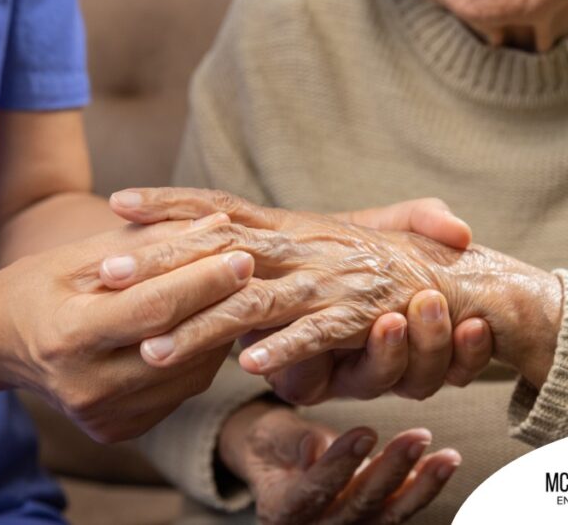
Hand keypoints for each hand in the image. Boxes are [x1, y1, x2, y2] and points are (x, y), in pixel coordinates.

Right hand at [0, 214, 251, 442]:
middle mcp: (86, 387)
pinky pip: (180, 392)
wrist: (0, 343)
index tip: (241, 252)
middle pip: (178, 345)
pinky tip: (206, 327)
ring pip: (189, 374)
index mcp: (68, 337)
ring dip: (218, 332)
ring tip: (233, 294)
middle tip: (253, 269)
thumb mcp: (84, 255)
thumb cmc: (42, 286)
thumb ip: (151, 243)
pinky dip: (200, 358)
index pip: (153, 309)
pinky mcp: (118, 430)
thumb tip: (219, 225)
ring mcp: (103, 416)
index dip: (203, 281)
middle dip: (221, 303)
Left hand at [108, 188, 562, 387]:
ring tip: (154, 347)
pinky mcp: (362, 316)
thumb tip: (217, 241)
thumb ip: (275, 244)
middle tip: (107, 272)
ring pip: (256, 301)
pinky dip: (288, 349)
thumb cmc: (382, 267)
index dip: (171, 204)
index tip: (118, 201)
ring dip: (203, 325)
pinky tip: (251, 366)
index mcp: (291, 228)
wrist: (460, 282)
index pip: (221, 209)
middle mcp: (305, 247)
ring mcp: (330, 280)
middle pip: (220, 251)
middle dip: (162, 262)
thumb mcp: (321, 246)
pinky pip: (318, 333)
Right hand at [219, 401, 459, 524]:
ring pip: (387, 515)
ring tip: (447, 456)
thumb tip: (315, 446)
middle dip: (391, 471)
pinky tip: (442, 466)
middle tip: (419, 436)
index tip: (366, 431)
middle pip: (357, 506)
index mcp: (282, 510)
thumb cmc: (273, 446)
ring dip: (421, 486)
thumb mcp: (269, 437)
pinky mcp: (370, 524)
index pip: (314, 490)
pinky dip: (422, 489)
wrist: (279, 468)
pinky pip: (398, 511)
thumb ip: (291, 442)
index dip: (340, 464)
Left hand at [276, 198, 491, 402]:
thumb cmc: (338, 242)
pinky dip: (299, 355)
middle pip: (426, 377)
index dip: (473, 349)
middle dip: (435, 347)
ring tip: (389, 321)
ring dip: (389, 353)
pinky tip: (303, 351)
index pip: (460, 355)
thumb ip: (425, 220)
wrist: (272, 260)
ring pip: (380, 381)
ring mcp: (344, 374)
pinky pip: (306, 377)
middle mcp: (385, 361)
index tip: (479, 324)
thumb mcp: (387, 224)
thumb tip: (461, 230)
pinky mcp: (297, 377)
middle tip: (436, 310)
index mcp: (415, 330)